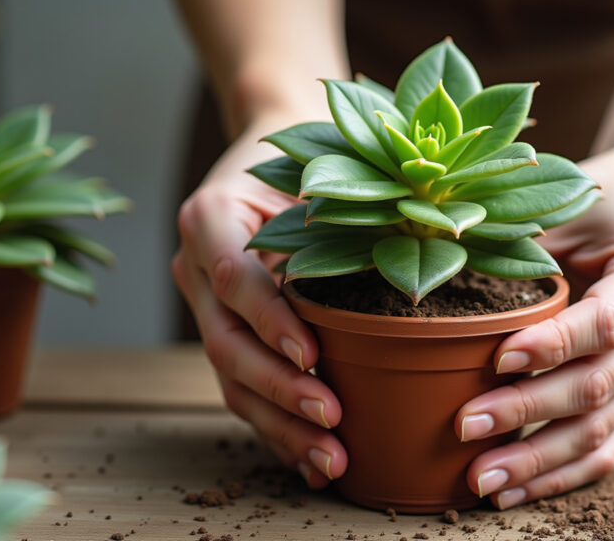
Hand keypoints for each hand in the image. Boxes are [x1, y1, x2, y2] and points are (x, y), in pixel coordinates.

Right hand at [171, 127, 346, 487]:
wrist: (265, 150)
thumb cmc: (304, 157)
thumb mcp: (318, 173)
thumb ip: (339, 218)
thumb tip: (419, 258)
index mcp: (209, 217)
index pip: (235, 278)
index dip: (271, 322)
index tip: (313, 357)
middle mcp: (194, 266)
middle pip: (226, 342)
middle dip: (280, 390)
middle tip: (332, 422)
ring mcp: (202, 306)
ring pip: (230, 379)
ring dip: (280, 425)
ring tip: (330, 462)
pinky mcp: (224, 333)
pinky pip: (242, 387)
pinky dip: (278, 426)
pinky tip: (311, 460)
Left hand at [454, 144, 613, 508]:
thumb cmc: (600, 203)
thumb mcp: (568, 203)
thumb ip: (522, 239)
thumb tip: (438, 262)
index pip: (605, 322)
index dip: (552, 346)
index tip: (496, 359)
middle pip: (597, 385)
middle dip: (527, 413)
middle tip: (465, 426)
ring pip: (601, 430)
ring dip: (538, 460)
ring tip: (481, 480)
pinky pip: (608, 449)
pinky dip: (560, 475)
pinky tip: (515, 492)